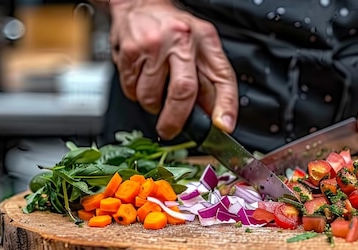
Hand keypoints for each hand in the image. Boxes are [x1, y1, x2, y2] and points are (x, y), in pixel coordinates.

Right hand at [109, 0, 237, 139]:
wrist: (140, 4)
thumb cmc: (173, 29)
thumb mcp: (200, 46)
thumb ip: (209, 81)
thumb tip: (217, 117)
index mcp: (205, 40)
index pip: (222, 77)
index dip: (225, 105)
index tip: (223, 126)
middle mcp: (182, 40)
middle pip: (183, 91)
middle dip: (176, 119)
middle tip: (170, 129)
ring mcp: (155, 45)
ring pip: (152, 96)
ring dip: (152, 105)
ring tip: (155, 91)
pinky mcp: (131, 52)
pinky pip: (132, 89)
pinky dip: (136, 93)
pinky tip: (141, 78)